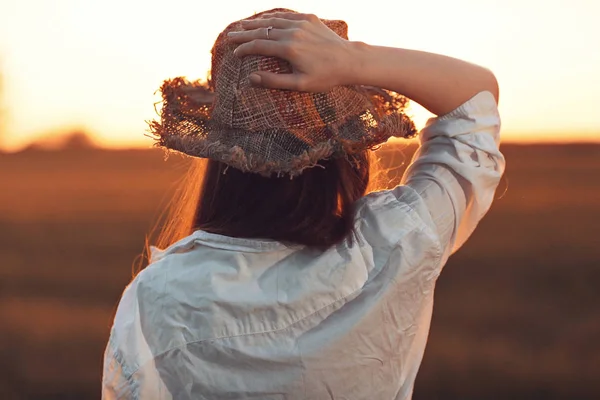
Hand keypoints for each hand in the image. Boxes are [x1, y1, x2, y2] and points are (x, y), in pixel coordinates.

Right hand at [227, 12, 352, 91]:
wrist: (349, 61)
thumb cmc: (325, 77)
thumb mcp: (300, 84)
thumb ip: (274, 81)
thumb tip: (251, 79)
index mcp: (289, 49)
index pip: (259, 45)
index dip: (244, 49)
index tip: (235, 53)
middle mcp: (293, 32)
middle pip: (262, 30)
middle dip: (244, 33)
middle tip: (230, 36)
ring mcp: (301, 23)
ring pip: (272, 20)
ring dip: (255, 23)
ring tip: (242, 25)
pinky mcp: (309, 18)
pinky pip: (286, 15)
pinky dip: (272, 17)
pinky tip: (264, 19)